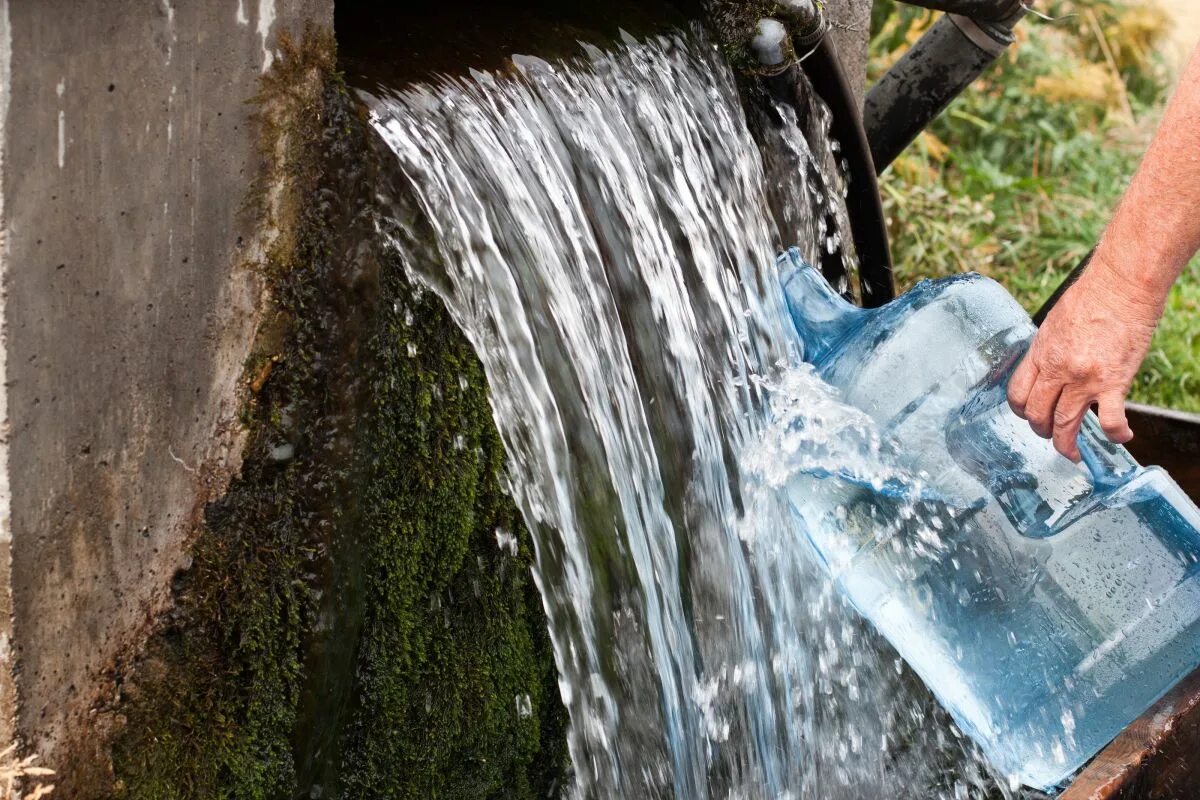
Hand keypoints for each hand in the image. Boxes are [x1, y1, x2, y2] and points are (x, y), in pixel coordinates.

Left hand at [1007, 254, 1161, 460]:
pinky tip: (1121, 438)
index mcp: (1040, 354)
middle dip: (1041, 430)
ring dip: (1066, 444)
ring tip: (1071, 453)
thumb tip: (1046, 368)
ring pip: (1065, 424)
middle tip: (1051, 435)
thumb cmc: (1091, 298)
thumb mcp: (1054, 324)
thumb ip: (1048, 350)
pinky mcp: (1114, 382)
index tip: (1028, 416)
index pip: (1017, 394)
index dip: (1021, 411)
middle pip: (1037, 414)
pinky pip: (1111, 419)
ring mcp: (1084, 379)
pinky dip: (1115, 434)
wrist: (1121, 286)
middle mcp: (1057, 369)